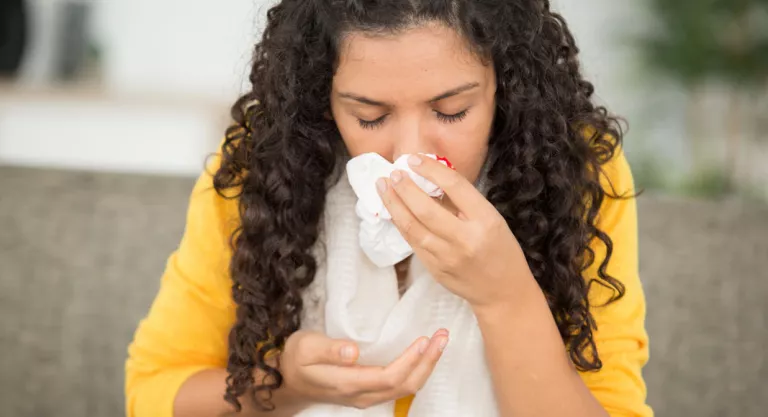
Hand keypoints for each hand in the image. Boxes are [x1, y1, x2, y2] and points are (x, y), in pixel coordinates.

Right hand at [278, 329, 448, 409]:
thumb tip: (352, 352)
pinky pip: (400, 386)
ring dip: (426, 366)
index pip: (389, 377)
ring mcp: (367, 397)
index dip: (410, 361)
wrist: (287, 381)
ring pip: (406, 388)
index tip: (424, 341)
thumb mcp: (305, 347)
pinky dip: (417, 369)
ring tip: (440, 342)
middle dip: (428, 362)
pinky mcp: (369, 393)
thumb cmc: (296, 359)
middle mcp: (362, 395)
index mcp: (348, 383)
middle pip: (405, 385)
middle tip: (443, 336)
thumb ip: (329, 350)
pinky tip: (423, 354)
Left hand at [376, 154, 533, 308]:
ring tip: (383, 186)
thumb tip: (431, 178)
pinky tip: (393, 209)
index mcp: (485, 220)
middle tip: (394, 172)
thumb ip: (464, 202)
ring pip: (412, 227)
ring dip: (394, 204)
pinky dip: (400, 223)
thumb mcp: (492, 220)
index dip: (431, 169)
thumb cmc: (501, 250)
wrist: (502, 292)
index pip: (454, 187)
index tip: (414, 159)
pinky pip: (412, 242)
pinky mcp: (435, 269)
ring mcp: (447, 257)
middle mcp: (465, 239)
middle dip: (405, 188)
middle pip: (426, 209)